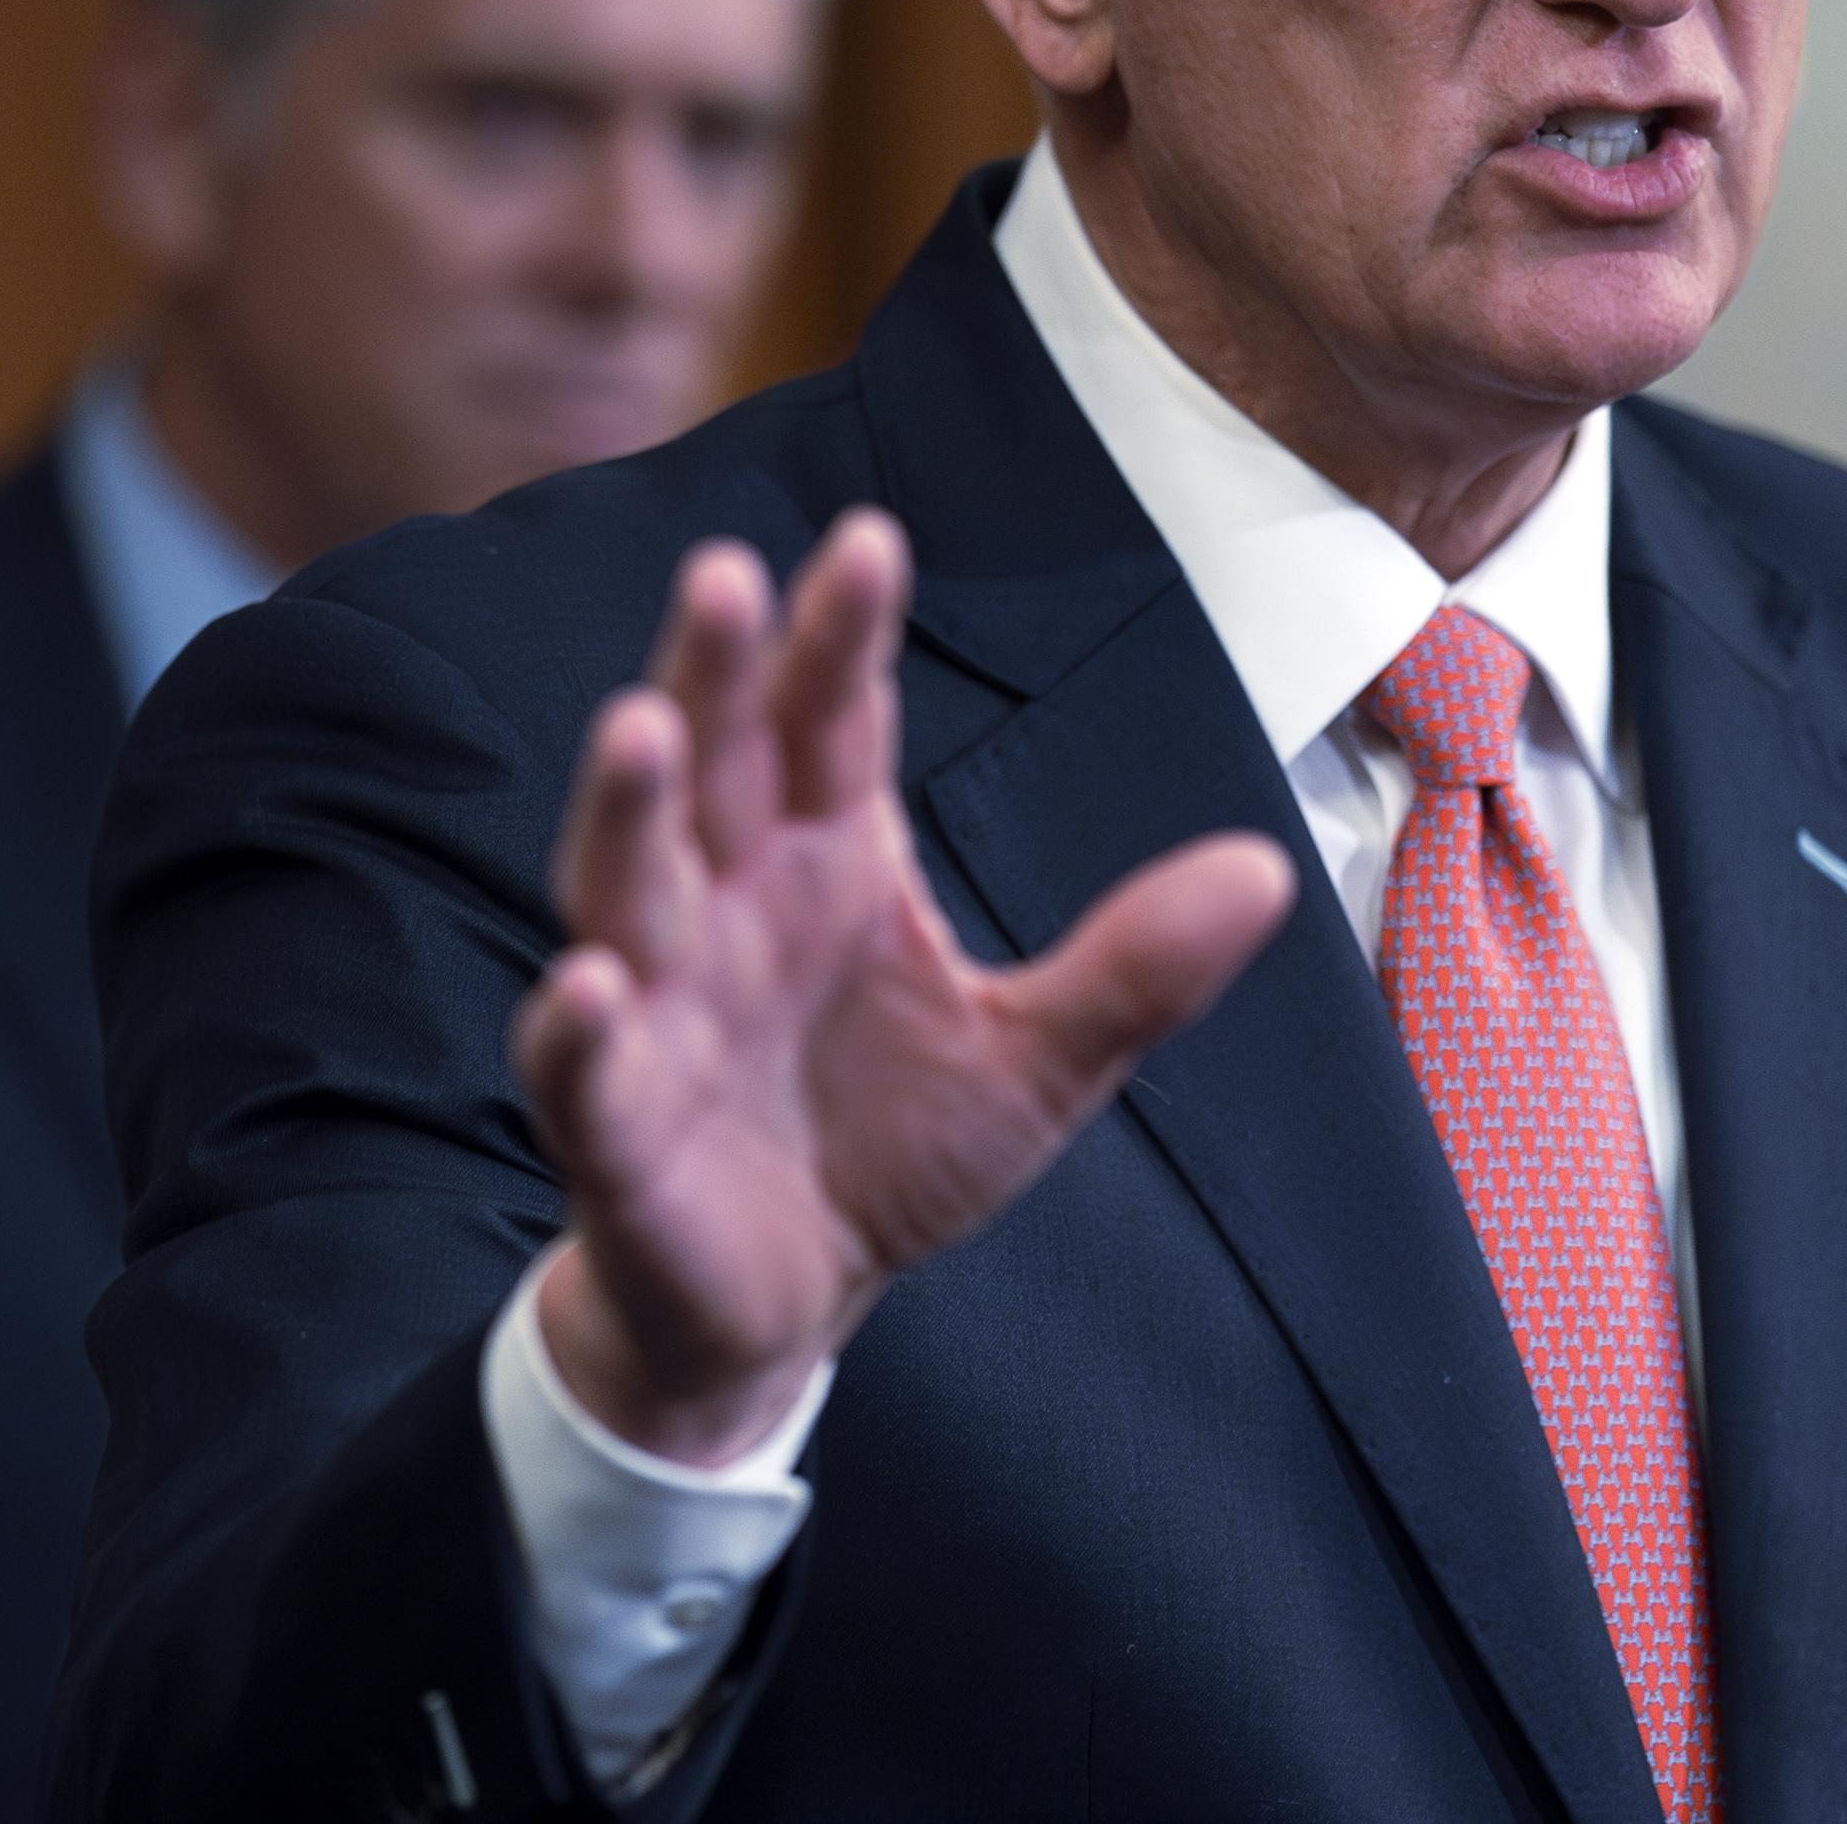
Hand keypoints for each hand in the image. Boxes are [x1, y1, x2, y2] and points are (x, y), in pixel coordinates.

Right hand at [510, 509, 1296, 1464]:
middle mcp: (728, 905)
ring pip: (624, 885)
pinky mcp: (615, 1128)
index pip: (831, 723)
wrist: (788, 1306)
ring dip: (625, 810)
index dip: (841, 638)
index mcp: (826, 858)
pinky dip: (579, 1030)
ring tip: (639, 729)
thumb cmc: (895, 1149)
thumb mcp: (1040, 1058)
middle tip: (725, 575)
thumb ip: (1135, 966)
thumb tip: (1267, 866)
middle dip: (714, 673)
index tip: (868, 541)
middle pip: (711, 765)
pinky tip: (592, 986)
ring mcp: (659, 1008)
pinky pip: (584, 1070)